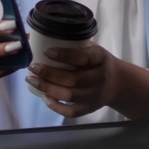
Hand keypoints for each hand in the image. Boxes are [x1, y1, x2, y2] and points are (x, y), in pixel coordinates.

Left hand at [25, 45, 148, 119]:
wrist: (117, 82)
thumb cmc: (96, 62)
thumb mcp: (91, 48)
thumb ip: (70, 43)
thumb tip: (32, 36)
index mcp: (100, 58)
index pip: (83, 57)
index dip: (64, 55)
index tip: (46, 51)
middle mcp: (100, 78)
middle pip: (73, 79)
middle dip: (49, 74)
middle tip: (33, 67)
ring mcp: (95, 95)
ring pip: (69, 96)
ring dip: (48, 88)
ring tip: (32, 79)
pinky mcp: (89, 108)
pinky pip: (71, 112)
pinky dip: (55, 106)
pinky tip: (44, 97)